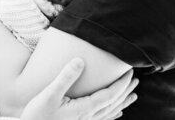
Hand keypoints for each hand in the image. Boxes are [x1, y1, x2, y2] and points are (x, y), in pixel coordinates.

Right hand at [20, 58, 137, 119]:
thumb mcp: (50, 93)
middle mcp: (88, 118)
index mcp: (84, 109)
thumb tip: (81, 60)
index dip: (121, 83)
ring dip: (123, 103)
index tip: (129, 72)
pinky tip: (116, 113)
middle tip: (136, 79)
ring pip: (110, 112)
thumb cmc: (38, 114)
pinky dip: (112, 114)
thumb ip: (66, 77)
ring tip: (133, 95)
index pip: (110, 95)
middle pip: (113, 103)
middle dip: (126, 91)